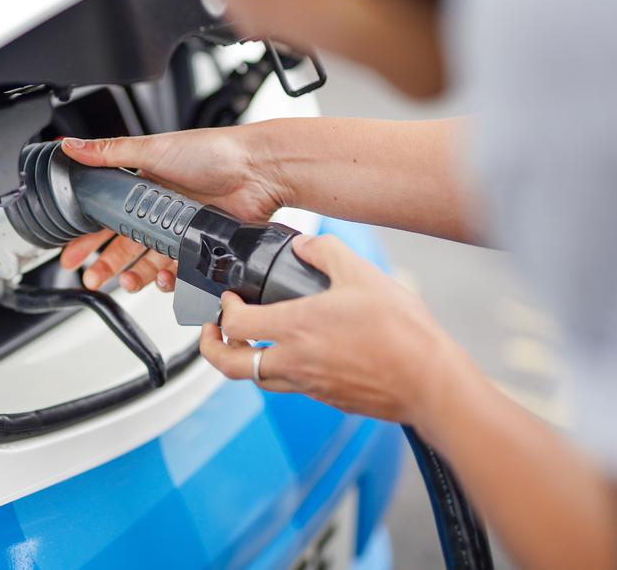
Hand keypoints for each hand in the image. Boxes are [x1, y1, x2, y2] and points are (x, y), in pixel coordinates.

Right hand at [59, 125, 286, 291]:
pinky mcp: (202, 245)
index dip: (87, 236)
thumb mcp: (153, 148)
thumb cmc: (213, 151)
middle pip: (126, 245)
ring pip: (151, 261)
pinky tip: (165, 280)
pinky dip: (171, 280)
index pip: (106, 216)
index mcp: (144, 187)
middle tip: (92, 278)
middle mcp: (161, 210)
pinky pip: (181, 270)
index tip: (70, 254)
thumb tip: (70, 146)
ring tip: (130, 282)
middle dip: (106, 264)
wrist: (259, 169)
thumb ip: (109, 151)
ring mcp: (182, 229)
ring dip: (136, 275)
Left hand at [200, 234, 468, 424]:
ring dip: (247, 362)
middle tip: (212, 333)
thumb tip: (304, 244)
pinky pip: (292, 388)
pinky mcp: (329, 399)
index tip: (229, 299)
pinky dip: (282, 372)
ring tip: (252, 344)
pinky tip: (300, 355)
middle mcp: (294, 363)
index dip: (223, 311)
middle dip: (212, 348)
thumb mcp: (362, 275)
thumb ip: (326, 252)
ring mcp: (310, 386)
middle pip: (231, 366)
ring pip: (260, 380)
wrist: (431, 382)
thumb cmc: (401, 333)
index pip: (235, 326)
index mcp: (295, 329)